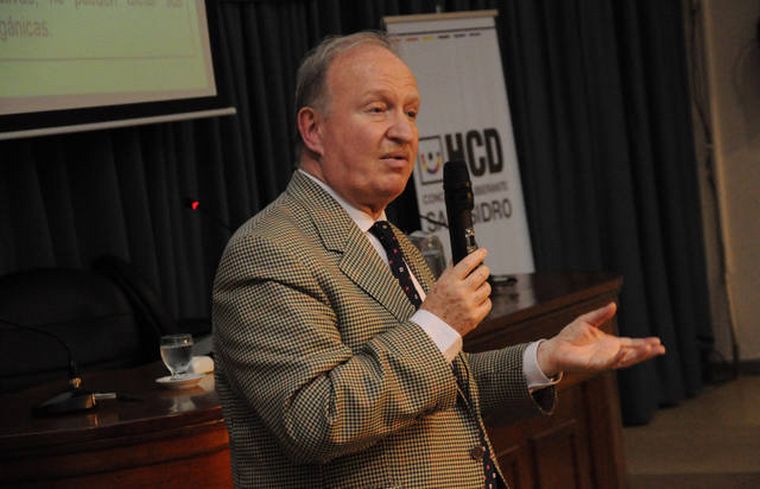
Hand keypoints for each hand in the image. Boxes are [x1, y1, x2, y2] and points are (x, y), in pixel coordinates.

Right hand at [420, 248, 491, 336]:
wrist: (433, 330)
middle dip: (483, 270)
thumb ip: (451, 271)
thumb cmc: (434, 307)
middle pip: (482, 273)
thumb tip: (463, 258)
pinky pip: (488, 303)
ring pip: (487, 288)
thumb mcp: (438, 285)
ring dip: (483, 287)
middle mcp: (461, 292)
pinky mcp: (476, 317)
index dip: (478, 255)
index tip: (483, 252)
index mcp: (450, 282)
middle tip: (481, 270)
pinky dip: (484, 301)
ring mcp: (469, 305)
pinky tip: (475, 302)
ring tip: (475, 290)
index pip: (468, 263)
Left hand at [537, 302, 664, 377]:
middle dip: (646, 352)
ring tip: (651, 350)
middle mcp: (610, 354)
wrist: (555, 348)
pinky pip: (608, 362)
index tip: (657, 341)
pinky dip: (617, 357)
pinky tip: (625, 352)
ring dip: (637, 355)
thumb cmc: (570, 335)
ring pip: (625, 360)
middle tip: (661, 348)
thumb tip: (613, 305)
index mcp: (610, 344)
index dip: (644, 343)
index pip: (631, 343)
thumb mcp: (587, 321)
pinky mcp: (594, 365)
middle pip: (632, 353)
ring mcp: (604, 360)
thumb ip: (601, 314)